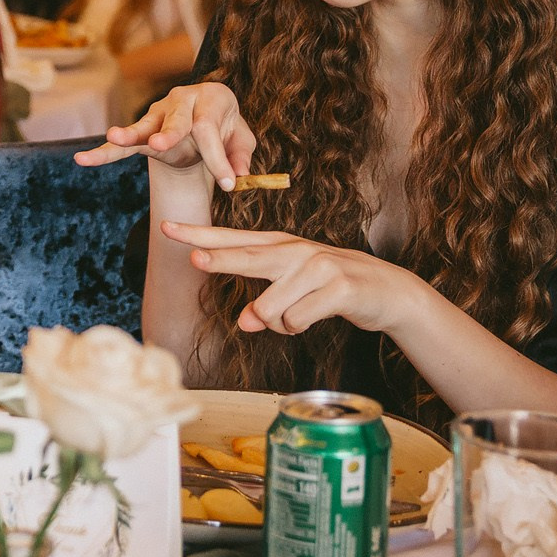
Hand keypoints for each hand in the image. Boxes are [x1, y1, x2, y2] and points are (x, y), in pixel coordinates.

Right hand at [73, 81, 255, 186]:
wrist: (206, 114)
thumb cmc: (225, 127)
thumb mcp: (240, 139)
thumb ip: (240, 156)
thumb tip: (238, 176)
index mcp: (212, 99)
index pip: (211, 129)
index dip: (219, 157)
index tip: (228, 184)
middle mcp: (182, 99)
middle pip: (177, 120)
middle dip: (169, 134)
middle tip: (162, 145)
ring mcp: (158, 113)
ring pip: (144, 126)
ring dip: (130, 134)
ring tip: (116, 137)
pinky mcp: (143, 129)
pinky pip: (124, 142)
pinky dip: (104, 151)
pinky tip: (82, 159)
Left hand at [162, 221, 433, 337]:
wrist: (387, 291)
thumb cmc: (330, 289)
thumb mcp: (293, 292)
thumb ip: (263, 304)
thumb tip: (243, 322)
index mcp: (281, 246)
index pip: (233, 239)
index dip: (200, 236)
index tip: (168, 230)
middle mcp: (297, 251)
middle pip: (248, 256)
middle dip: (220, 259)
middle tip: (193, 260)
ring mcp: (319, 267)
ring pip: (271, 308)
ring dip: (278, 322)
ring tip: (298, 315)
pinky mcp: (338, 288)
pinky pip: (297, 320)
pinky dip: (298, 327)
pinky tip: (314, 316)